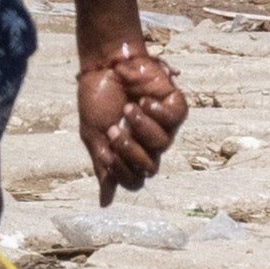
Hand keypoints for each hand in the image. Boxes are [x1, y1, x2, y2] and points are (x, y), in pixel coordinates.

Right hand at [75, 31, 189, 191]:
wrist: (104, 65)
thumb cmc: (98, 98)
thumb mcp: (94, 136)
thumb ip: (103, 167)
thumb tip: (105, 203)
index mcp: (130, 153)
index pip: (135, 181)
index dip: (122, 171)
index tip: (106, 150)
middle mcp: (150, 144)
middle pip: (150, 168)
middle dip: (130, 150)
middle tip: (115, 128)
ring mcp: (165, 126)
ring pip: (163, 145)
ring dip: (141, 126)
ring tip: (129, 108)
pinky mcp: (175, 105)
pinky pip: (174, 120)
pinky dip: (157, 111)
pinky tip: (145, 100)